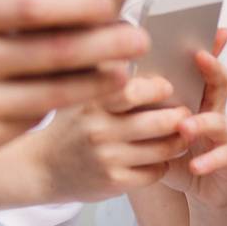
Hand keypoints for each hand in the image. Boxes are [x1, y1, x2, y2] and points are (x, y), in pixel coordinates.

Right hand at [0, 0, 148, 179]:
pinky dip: (61, 105)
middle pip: (55, 50)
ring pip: (55, 92)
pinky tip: (81, 95)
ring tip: (124, 70)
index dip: (79, 2)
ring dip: (98, 81)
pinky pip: (34, 120)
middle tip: (136, 35)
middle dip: (106, 42)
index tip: (110, 0)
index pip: (32, 4)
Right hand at [34, 73, 192, 202]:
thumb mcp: (78, 95)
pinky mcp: (113, 182)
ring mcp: (106, 158)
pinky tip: (159, 156)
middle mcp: (98, 129)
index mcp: (91, 102)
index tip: (166, 87)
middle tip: (184, 113)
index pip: (134, 90)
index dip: (158, 88)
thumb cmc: (68, 126)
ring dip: (178, 141)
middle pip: (158, 121)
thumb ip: (104, 75)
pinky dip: (163, 163)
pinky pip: (155, 172)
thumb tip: (133, 43)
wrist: (41, 168)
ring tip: (180, 134)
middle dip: (179, 116)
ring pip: (162, 149)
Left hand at [160, 29, 226, 212]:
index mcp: (195, 98)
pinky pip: (223, 158)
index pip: (200, 66)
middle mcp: (212, 111)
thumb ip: (145, 103)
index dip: (203, 45)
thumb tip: (112, 75)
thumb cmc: (177, 152)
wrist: (204, 189)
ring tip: (184, 125)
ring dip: (201, 121)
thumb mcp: (158, 125)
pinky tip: (194, 165)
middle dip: (212, 67)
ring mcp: (223, 136)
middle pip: (219, 82)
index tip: (198, 25)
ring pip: (218, 120)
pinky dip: (208, 161)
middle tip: (199, 56)